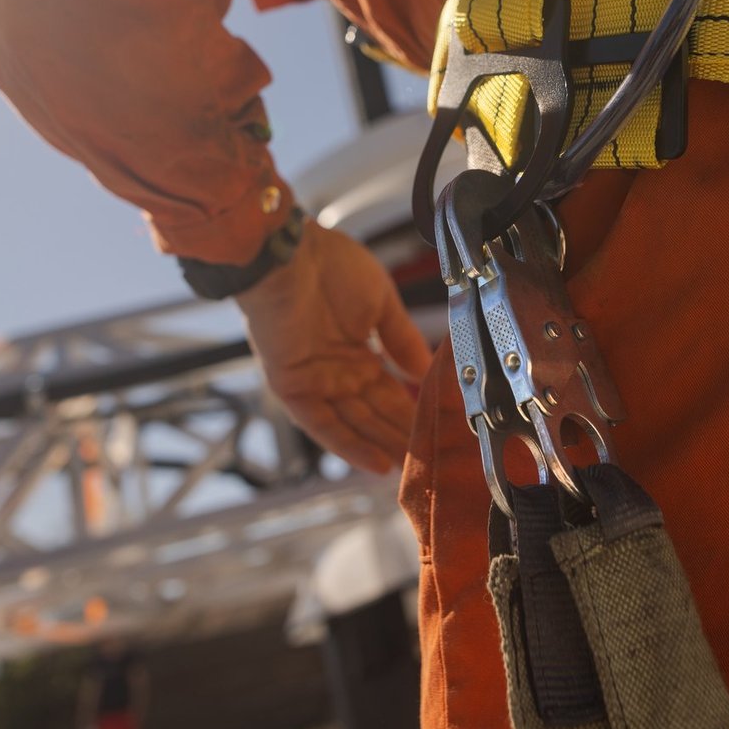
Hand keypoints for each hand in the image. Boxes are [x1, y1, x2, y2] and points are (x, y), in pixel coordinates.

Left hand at [235, 220, 432, 473]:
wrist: (290, 256)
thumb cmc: (332, 265)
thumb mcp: (382, 302)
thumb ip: (403, 339)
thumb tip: (427, 370)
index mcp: (358, 350)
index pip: (390, 391)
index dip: (413, 412)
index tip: (439, 432)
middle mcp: (338, 370)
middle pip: (374, 413)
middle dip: (402, 438)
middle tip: (433, 464)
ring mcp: (315, 381)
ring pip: (354, 424)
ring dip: (381, 447)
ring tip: (412, 472)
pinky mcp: (292, 387)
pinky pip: (323, 425)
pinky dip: (349, 445)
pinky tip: (377, 464)